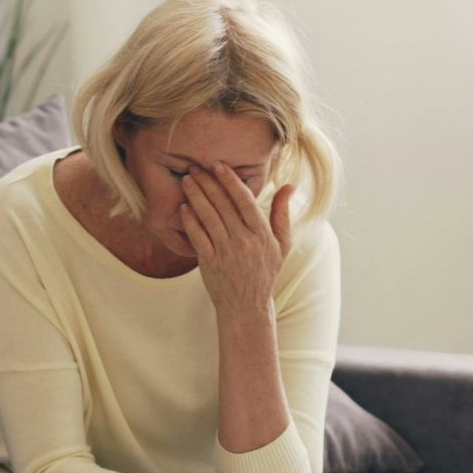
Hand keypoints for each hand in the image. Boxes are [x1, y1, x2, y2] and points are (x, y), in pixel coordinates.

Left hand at [179, 164, 293, 316]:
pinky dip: (189, 220)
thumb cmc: (264, 272)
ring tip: (187, 180)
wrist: (246, 307)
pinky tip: (183, 207)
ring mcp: (225, 252)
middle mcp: (243, 241)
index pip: (245, 200)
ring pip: (208, 217)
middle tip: (196, 166)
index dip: (230, 180)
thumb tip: (289, 186)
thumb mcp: (282, 245)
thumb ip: (282, 214)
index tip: (219, 165)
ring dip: (196, 196)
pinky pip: (197, 237)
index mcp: (262, 234)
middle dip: (208, 182)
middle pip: (223, 205)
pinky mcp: (209, 263)